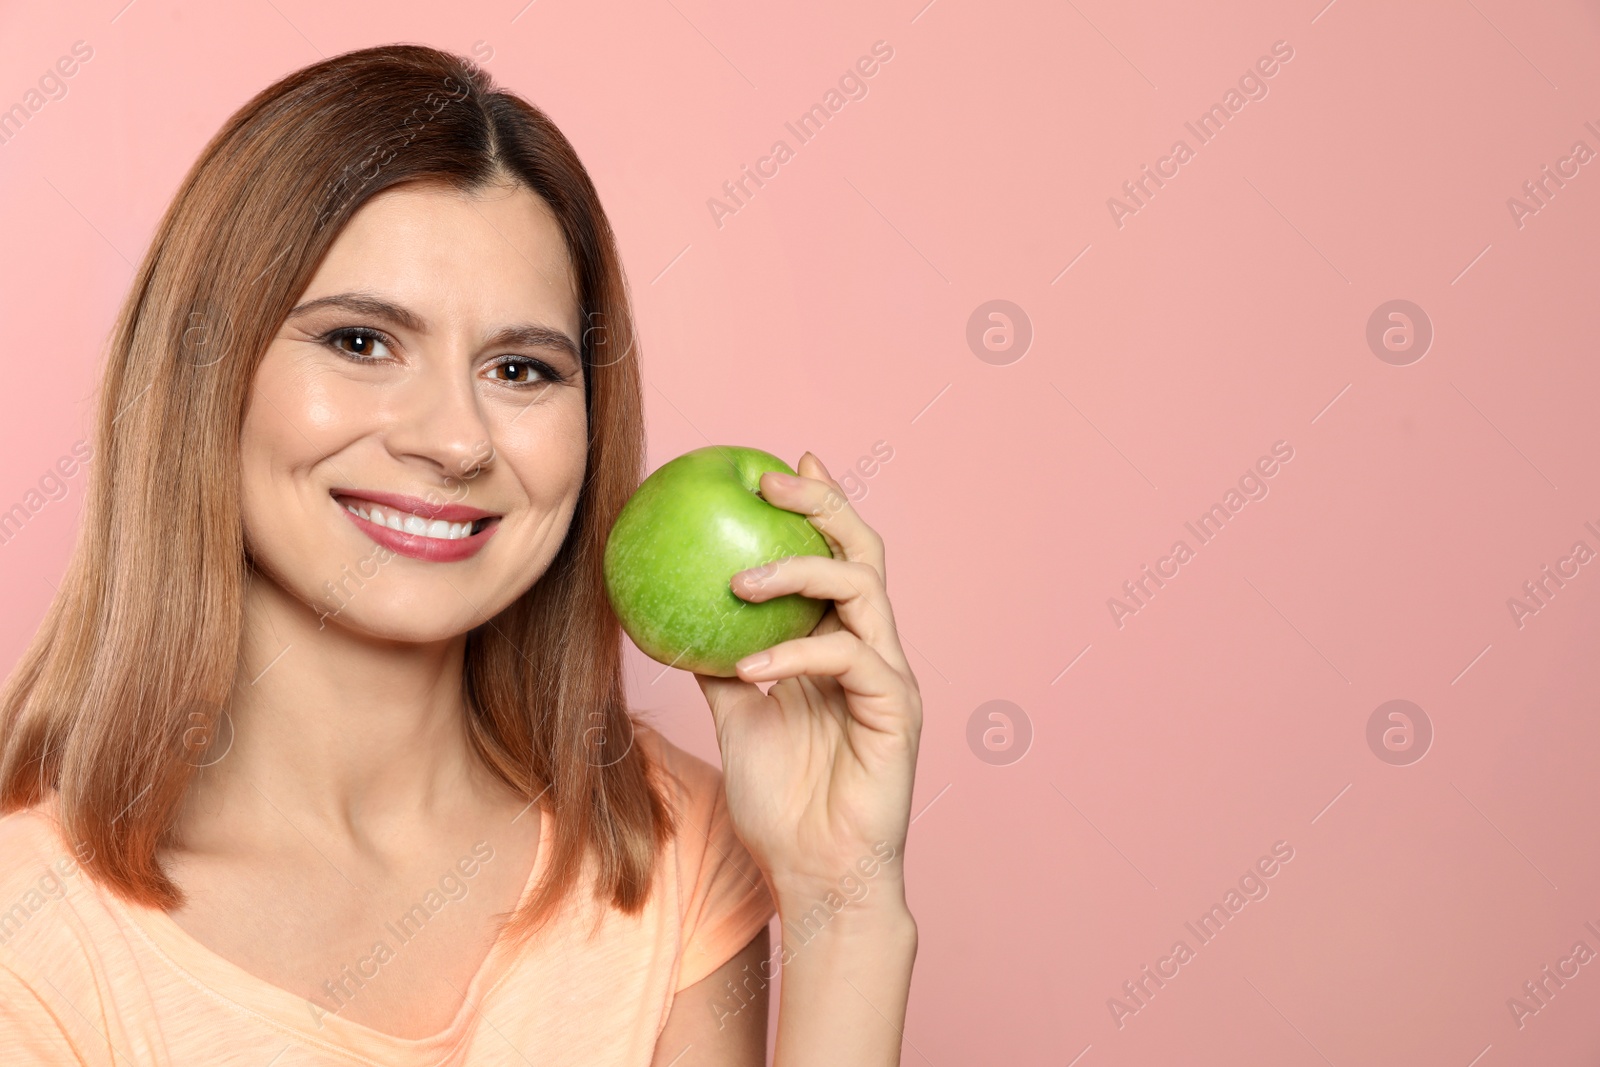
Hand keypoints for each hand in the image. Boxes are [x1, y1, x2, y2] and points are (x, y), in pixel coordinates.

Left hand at [694, 452, 921, 910]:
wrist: (814, 874)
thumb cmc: (780, 802)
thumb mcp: (735, 715)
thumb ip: (718, 661)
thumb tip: (670, 612)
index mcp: (840, 643)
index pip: (834, 558)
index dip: (814, 507)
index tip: (774, 469)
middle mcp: (873, 648)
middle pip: (862, 552)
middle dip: (821, 506)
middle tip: (769, 485)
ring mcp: (889, 676)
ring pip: (862, 590)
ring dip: (799, 572)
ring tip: (740, 579)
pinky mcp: (896, 709)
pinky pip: (848, 658)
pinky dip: (796, 653)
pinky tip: (751, 665)